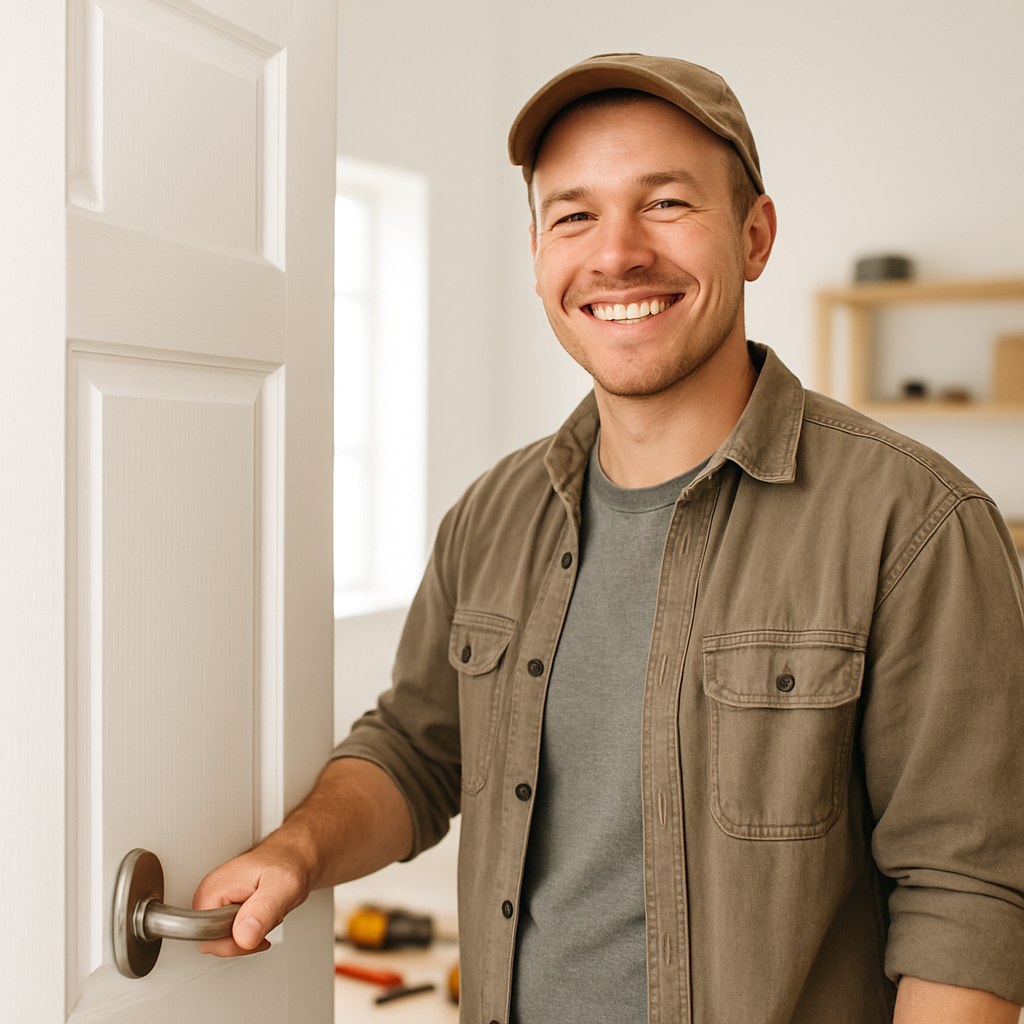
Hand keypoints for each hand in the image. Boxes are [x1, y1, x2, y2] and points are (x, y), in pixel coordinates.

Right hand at [192, 839, 311, 956]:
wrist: (292, 856)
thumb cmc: (288, 863)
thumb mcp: (283, 885)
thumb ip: (263, 912)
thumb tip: (243, 936)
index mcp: (213, 889)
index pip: (206, 939)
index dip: (233, 944)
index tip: (255, 930)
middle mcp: (209, 895)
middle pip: (213, 943)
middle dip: (243, 940)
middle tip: (263, 920)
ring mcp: (215, 902)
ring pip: (222, 942)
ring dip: (248, 936)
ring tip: (264, 915)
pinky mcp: (223, 909)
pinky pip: (230, 936)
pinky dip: (249, 933)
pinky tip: (261, 918)